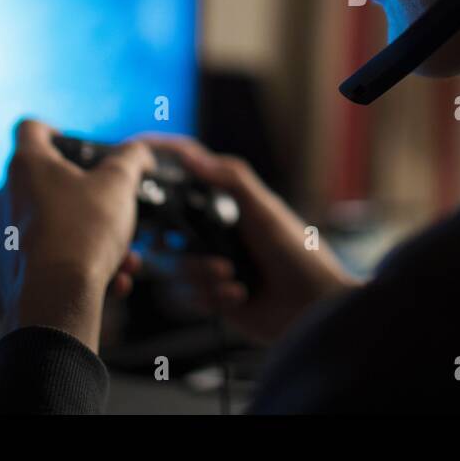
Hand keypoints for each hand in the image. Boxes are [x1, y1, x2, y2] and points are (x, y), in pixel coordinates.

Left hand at [0, 119, 154, 352]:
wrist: (55, 301)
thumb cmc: (82, 235)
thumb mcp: (119, 184)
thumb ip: (130, 159)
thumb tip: (139, 152)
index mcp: (26, 166)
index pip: (31, 128)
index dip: (55, 131)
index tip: (76, 147)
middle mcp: (4, 197)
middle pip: (47, 184)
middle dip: (88, 200)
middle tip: (114, 213)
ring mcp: (1, 236)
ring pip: (52, 227)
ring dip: (90, 238)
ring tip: (123, 258)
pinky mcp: (6, 271)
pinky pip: (47, 259)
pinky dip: (77, 266)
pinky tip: (111, 281)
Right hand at [138, 135, 361, 342]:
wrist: (313, 304)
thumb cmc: (297, 251)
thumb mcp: (264, 209)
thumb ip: (230, 179)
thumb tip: (190, 156)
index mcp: (231, 210)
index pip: (191, 191)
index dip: (170, 188)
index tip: (146, 175)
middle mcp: (222, 238)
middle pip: (177, 238)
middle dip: (187, 251)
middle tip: (202, 255)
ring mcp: (219, 269)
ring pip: (182, 271)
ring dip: (204, 277)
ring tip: (232, 278)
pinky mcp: (220, 300)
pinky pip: (194, 299)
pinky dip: (214, 298)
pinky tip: (240, 296)